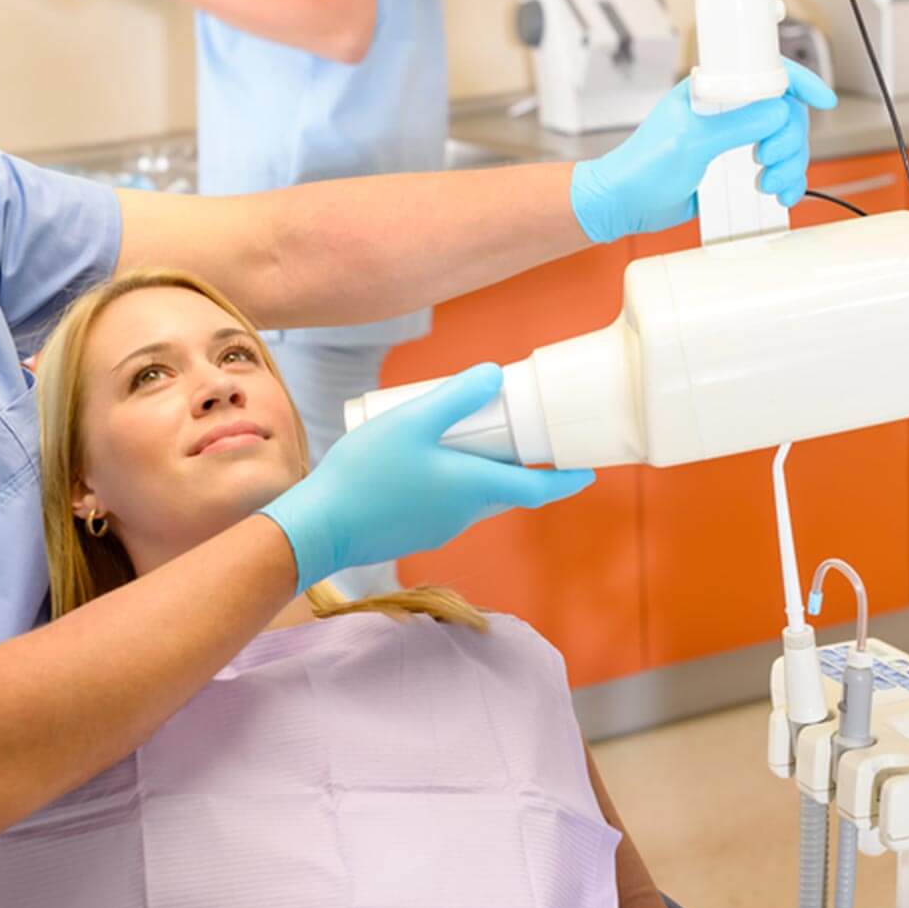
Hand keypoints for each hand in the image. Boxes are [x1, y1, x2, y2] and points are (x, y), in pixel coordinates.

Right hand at [258, 364, 593, 590]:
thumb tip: (495, 374)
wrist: (319, 528)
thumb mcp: (412, 420)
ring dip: (484, 473)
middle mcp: (465, 514)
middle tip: (521, 433)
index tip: (588, 472)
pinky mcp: (415, 533)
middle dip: (520, 466)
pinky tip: (428, 461)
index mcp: (474, 488)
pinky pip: (449, 506)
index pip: (538, 490)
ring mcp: (439, 528)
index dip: (566, 481)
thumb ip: (455, 397)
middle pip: (507, 492)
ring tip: (470, 438)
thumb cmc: (366, 473)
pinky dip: (455, 484)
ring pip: (476, 498)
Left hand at [569, 62, 837, 243]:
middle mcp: (727, 112)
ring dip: (789, 165)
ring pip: (785, 144)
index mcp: (713, 91)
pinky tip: (779, 195)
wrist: (624, 204)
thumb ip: (737, 125)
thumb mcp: (691, 141)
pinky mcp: (735, 168)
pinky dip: (786, 182)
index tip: (822, 100)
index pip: (765, 74)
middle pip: (785, 113)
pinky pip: (776, 170)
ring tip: (767, 184)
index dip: (799, 82)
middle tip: (768, 160)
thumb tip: (778, 113)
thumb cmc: (642, 167)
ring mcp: (733, 140)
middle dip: (790, 139)